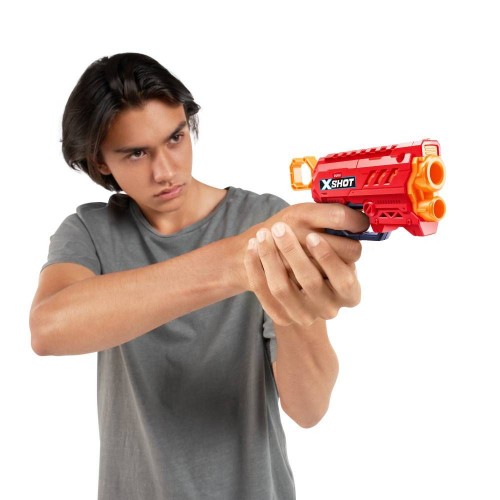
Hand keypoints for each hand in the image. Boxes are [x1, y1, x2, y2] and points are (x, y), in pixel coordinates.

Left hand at [244, 204, 366, 325]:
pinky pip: (263, 293)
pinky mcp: (282, 317)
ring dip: (269, 257)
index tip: (312, 236)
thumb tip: (349, 217)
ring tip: (262, 234)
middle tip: (279, 228)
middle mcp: (330, 308)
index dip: (328, 258)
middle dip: (292, 251)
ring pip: (282, 289)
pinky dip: (255, 267)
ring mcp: (305, 315)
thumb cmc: (317, 253)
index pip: (344, 280)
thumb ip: (339, 230)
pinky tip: (253, 247)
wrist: (294, 277)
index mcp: (350, 293)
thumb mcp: (332, 242)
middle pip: (311, 282)